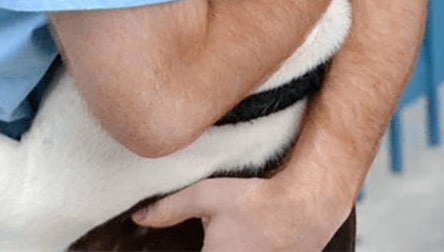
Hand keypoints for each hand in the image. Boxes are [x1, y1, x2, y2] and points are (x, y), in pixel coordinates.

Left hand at [132, 172, 350, 251]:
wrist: (305, 205)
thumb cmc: (254, 200)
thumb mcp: (205, 197)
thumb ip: (169, 209)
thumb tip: (139, 218)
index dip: (185, 248)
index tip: (203, 238)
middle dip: (208, 245)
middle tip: (216, 233)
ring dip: (229, 246)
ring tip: (234, 234)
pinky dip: (244, 249)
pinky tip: (247, 240)